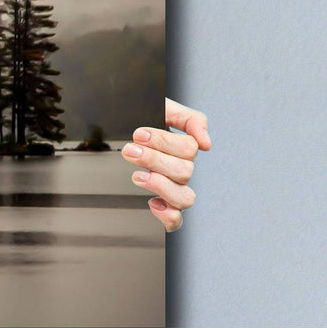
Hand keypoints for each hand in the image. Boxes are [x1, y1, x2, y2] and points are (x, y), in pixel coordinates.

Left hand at [122, 98, 209, 231]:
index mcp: (184, 147)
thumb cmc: (143, 118)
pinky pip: (176, 221)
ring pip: (185, 198)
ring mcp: (174, 188)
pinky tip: (152, 202)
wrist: (120, 125)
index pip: (188, 149)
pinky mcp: (163, 205)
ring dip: (160, 186)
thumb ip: (190, 119)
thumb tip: (206, 143)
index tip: (139, 134)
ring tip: (137, 175)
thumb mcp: (165, 107)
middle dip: (154, 160)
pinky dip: (167, 216)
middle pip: (185, 172)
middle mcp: (182, 169)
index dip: (163, 142)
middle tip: (130, 150)